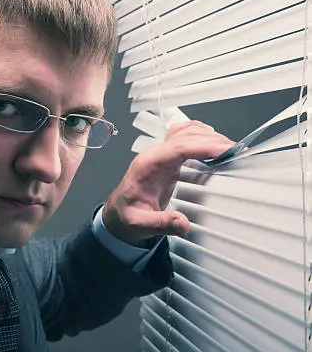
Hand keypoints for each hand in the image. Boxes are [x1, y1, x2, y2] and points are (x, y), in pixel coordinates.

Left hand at [102, 120, 234, 246]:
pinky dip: (200, 135)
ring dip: (207, 136)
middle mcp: (154, 154)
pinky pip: (184, 137)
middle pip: (185, 136)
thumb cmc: (127, 215)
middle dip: (211, 140)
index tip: (224, 150)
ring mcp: (160, 154)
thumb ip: (160, 223)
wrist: (118, 212)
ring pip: (185, 132)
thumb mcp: (139, 224)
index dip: (202, 146)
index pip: (178, 147)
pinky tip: (213, 142)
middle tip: (236, 151)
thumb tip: (182, 223)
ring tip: (230, 148)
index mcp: (148, 164)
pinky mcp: (167, 158)